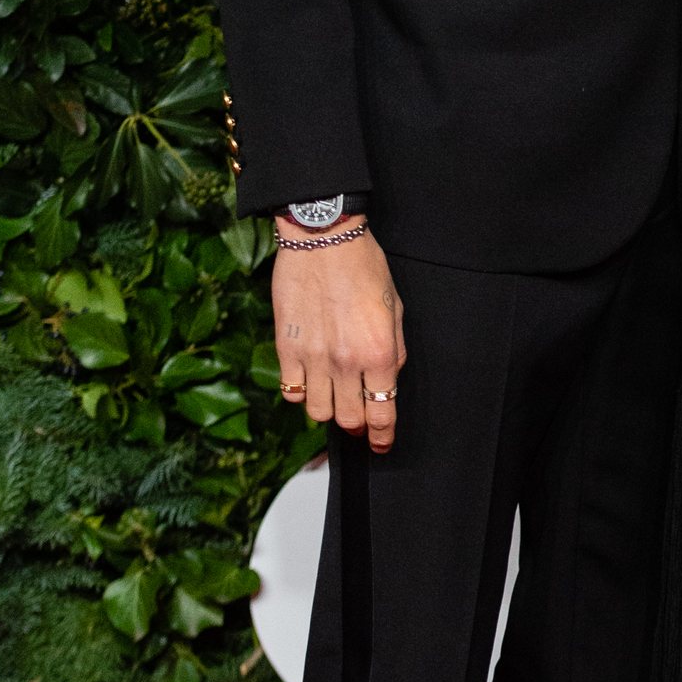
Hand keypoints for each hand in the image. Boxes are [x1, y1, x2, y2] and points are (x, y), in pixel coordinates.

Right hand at [272, 230, 405, 451]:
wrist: (323, 239)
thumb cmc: (363, 267)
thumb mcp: (395, 308)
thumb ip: (395, 349)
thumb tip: (388, 379)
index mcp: (380, 352)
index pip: (382, 411)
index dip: (382, 434)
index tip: (381, 442)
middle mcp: (346, 361)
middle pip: (348, 418)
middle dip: (355, 424)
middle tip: (356, 417)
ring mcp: (313, 357)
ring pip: (317, 412)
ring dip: (327, 409)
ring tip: (331, 393)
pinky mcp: (285, 348)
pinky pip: (290, 391)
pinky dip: (300, 392)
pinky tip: (308, 378)